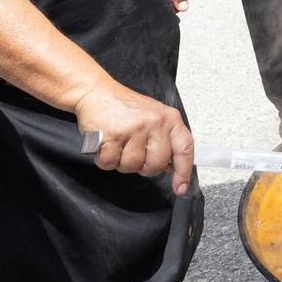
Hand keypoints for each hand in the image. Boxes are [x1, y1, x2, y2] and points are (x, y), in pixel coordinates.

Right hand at [76, 80, 196, 194]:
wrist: (97, 93)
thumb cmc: (126, 108)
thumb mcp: (155, 118)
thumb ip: (166, 140)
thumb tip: (173, 167)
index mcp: (170, 119)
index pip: (185, 149)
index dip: (184, 172)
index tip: (181, 188)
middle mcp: (155, 122)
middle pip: (156, 165)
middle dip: (143, 166)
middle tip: (134, 151)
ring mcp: (134, 128)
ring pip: (132, 166)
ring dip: (121, 162)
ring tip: (119, 144)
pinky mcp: (112, 134)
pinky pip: (110, 163)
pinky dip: (104, 159)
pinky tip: (106, 144)